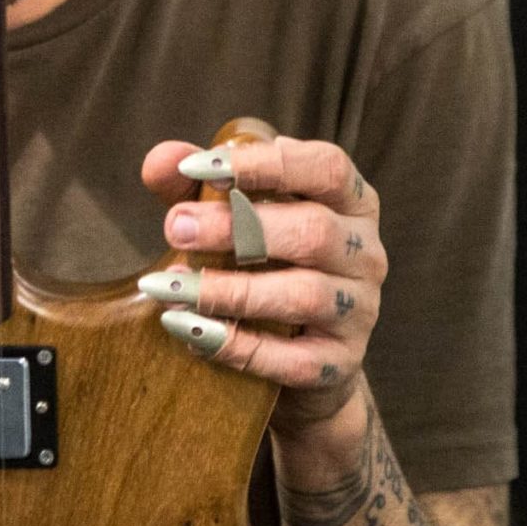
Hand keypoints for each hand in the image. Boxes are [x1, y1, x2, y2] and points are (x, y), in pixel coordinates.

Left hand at [137, 133, 386, 441]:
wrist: (296, 357)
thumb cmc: (263, 266)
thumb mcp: (232, 218)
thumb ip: (196, 186)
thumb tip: (161, 161)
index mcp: (351, 202)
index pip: (326, 167)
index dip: (264, 163)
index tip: (198, 167)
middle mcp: (366, 253)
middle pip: (313, 230)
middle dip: (237, 228)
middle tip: (174, 229)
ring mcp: (359, 311)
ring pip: (304, 295)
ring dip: (230, 291)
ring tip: (170, 288)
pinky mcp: (340, 364)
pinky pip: (294, 360)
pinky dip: (239, 346)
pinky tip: (191, 333)